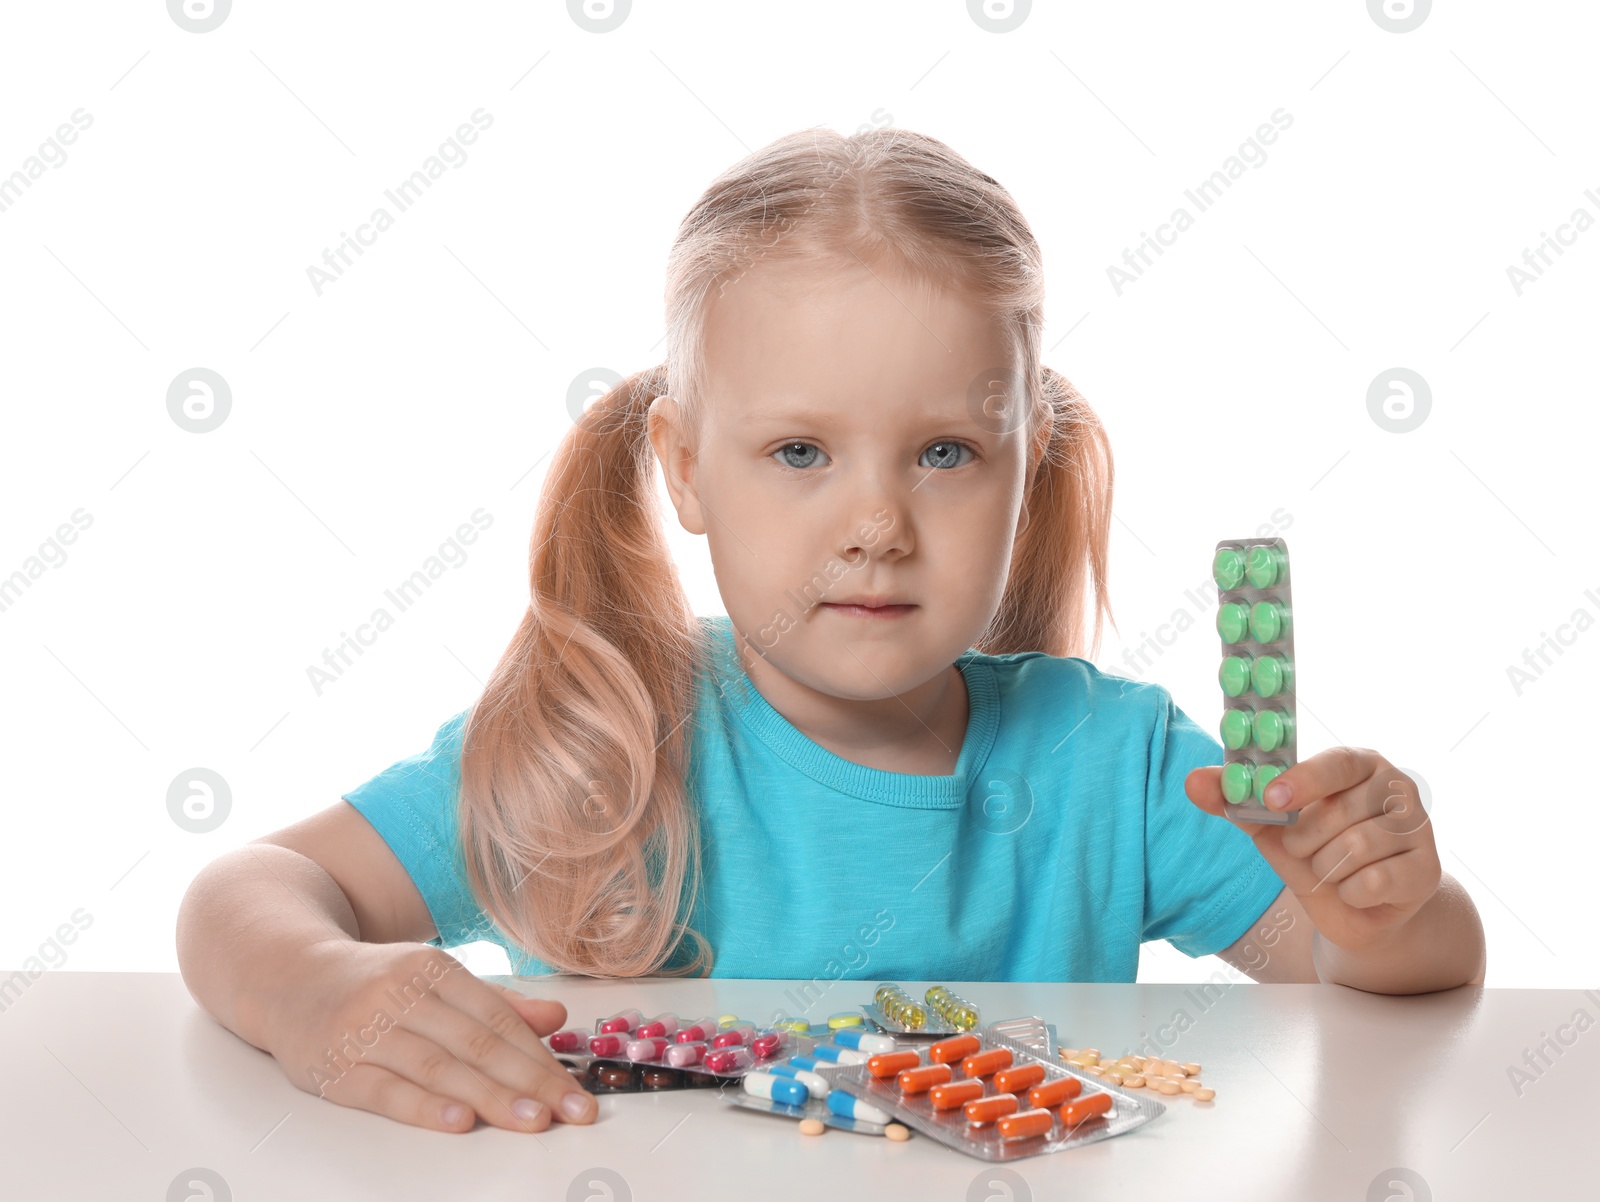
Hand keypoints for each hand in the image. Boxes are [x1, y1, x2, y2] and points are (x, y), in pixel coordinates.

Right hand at [261, 939, 597, 1132]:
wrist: (286, 976)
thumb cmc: (374, 983)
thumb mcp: (436, 978)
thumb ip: (499, 1002)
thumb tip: (559, 1016)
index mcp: (434, 969)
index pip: (499, 1020)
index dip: (542, 1058)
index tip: (576, 1092)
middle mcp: (402, 995)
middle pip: (476, 1044)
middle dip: (530, 1082)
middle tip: (571, 1112)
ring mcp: (366, 1031)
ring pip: (437, 1068)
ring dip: (489, 1097)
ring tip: (530, 1120)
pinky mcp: (334, 1067)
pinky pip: (385, 1092)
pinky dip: (424, 1108)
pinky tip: (459, 1123)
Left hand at [1185, 747, 1440, 952]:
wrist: (1358, 908)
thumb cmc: (1315, 852)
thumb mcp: (1271, 827)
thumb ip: (1234, 801)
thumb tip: (1192, 782)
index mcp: (1358, 764)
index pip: (1335, 763)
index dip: (1302, 781)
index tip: (1270, 800)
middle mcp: (1396, 787)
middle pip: (1337, 814)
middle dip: (1305, 843)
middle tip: (1306, 850)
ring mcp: (1418, 827)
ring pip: (1353, 851)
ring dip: (1326, 870)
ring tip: (1333, 869)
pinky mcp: (1426, 869)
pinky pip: (1373, 883)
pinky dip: (1350, 893)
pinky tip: (1357, 889)